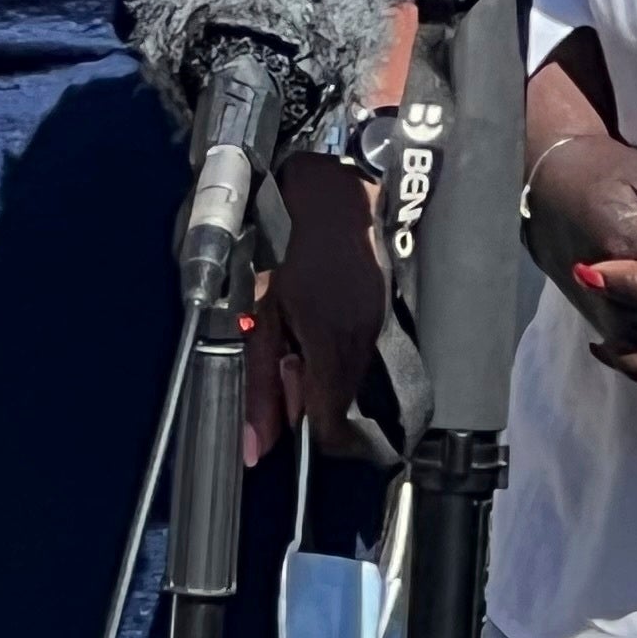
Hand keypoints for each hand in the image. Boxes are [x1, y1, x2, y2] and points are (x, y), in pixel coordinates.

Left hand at [245, 152, 389, 466]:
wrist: (330, 190)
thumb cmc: (282, 247)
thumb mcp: (258, 314)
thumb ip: (257, 381)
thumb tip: (254, 447)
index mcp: (332, 344)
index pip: (334, 426)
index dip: (309, 433)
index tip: (284, 422)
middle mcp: (364, 340)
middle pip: (343, 404)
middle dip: (310, 399)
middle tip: (281, 366)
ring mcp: (378, 322)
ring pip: (350, 377)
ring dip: (321, 373)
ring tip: (293, 338)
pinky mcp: (382, 306)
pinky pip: (359, 349)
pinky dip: (335, 350)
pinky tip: (313, 322)